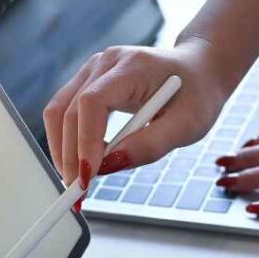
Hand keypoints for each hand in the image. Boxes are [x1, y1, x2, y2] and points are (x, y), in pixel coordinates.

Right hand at [42, 36, 233, 186]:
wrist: (200, 70)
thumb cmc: (198, 94)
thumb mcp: (187, 125)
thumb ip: (151, 145)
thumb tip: (110, 166)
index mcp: (133, 66)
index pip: (93, 102)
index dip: (85, 141)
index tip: (87, 177)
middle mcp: (106, 63)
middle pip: (69, 110)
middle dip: (69, 156)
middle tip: (78, 194)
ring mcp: (93, 70)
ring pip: (58, 111)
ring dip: (62, 150)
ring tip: (78, 183)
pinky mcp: (89, 82)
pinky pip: (66, 112)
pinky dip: (69, 141)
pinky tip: (84, 163)